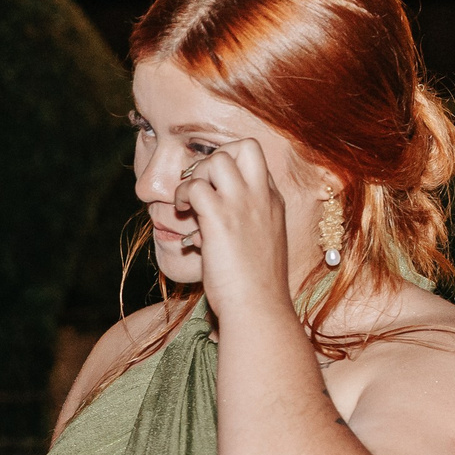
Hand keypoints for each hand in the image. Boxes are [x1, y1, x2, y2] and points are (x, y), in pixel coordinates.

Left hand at [172, 140, 288, 322]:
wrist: (259, 308)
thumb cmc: (254, 288)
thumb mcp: (254, 249)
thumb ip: (236, 230)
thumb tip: (200, 232)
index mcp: (273, 203)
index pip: (256, 161)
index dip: (230, 168)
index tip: (214, 190)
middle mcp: (261, 198)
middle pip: (244, 146)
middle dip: (216, 156)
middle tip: (200, 184)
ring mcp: (243, 206)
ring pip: (217, 159)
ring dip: (194, 175)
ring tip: (186, 201)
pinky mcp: (220, 219)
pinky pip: (195, 187)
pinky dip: (182, 195)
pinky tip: (181, 212)